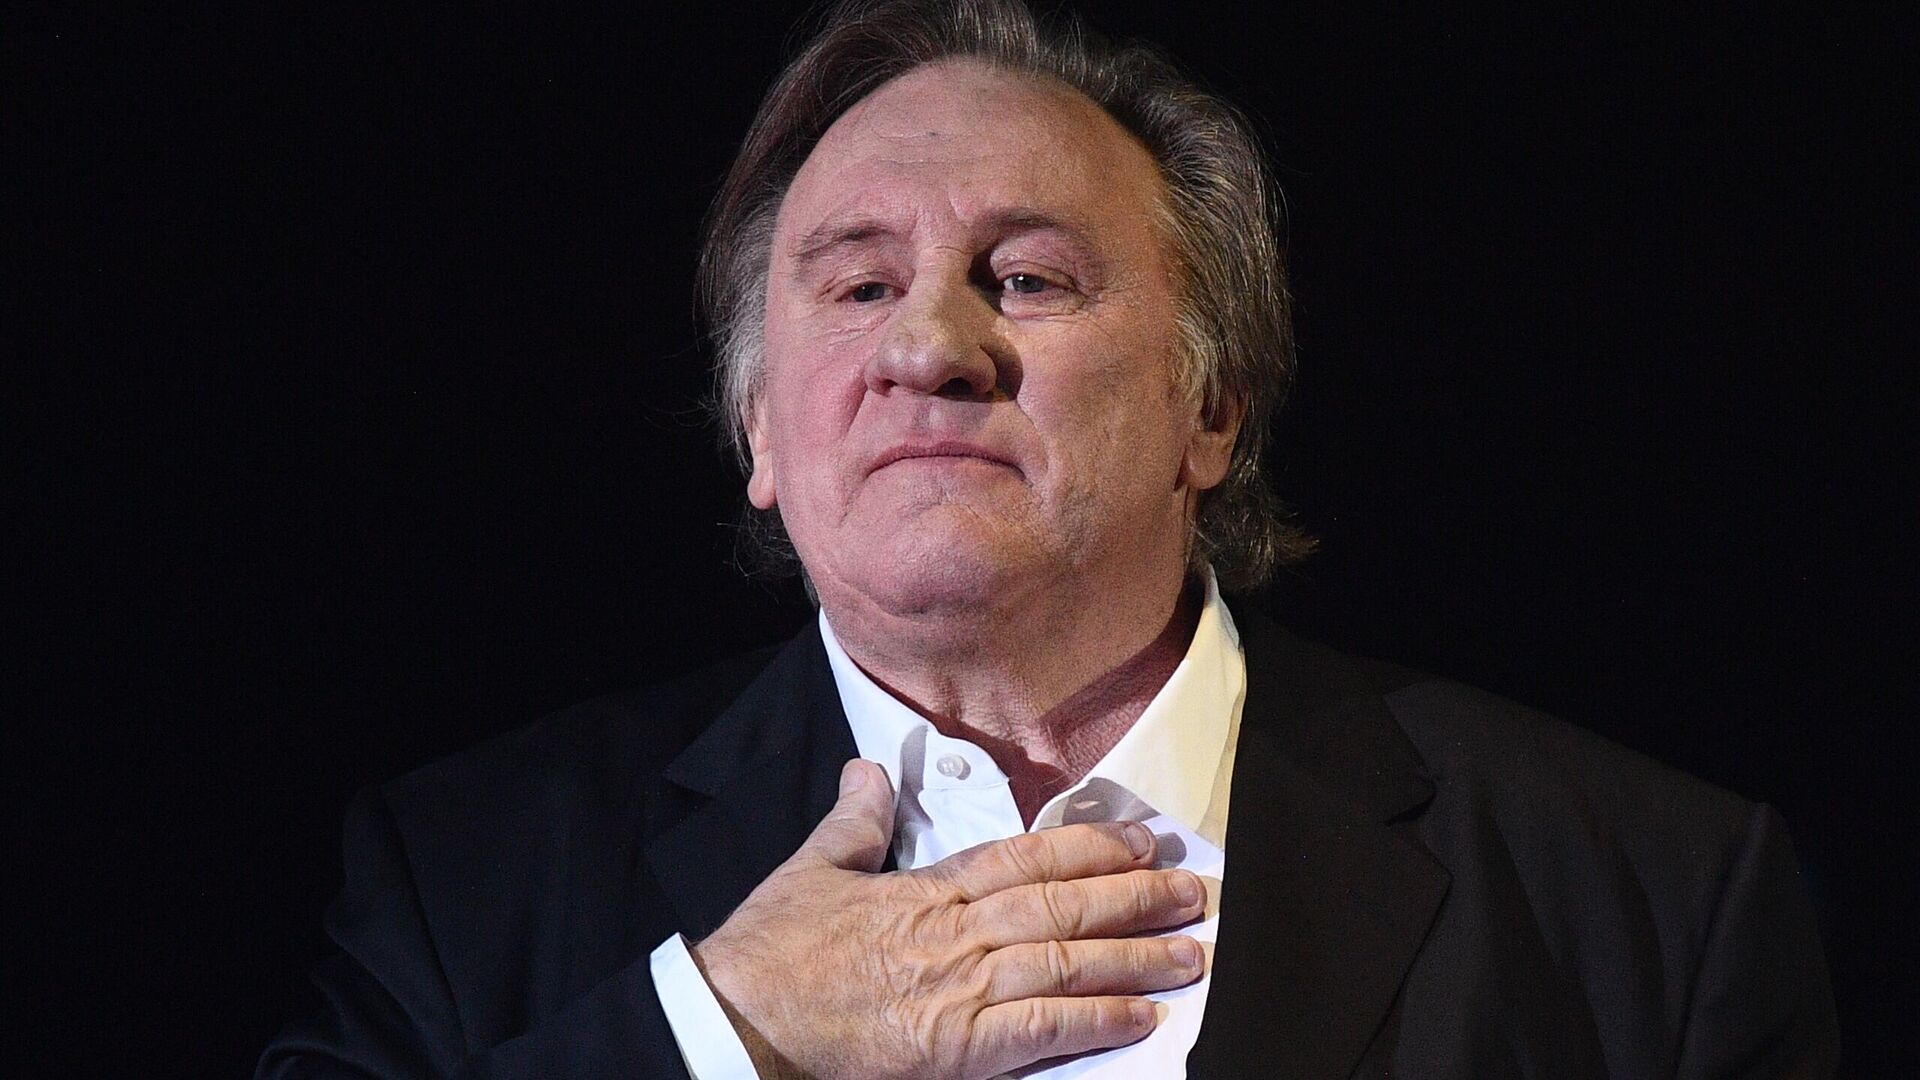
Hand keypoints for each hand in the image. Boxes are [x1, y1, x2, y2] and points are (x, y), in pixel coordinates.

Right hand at [689, 758, 1206, 1079]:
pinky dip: (1096, 1021)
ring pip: (1066, 963)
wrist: (740, 1022)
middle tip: (1192, 893)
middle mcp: (957, 933)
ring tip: (1188, 952)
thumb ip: (852, 823)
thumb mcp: (810, 870)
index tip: (1140, 842)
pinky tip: (1140, 1018)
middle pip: (1063, 906)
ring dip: (1134, 956)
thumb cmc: (771, 951)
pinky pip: (1041, 1031)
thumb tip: (868, 772)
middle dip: (1134, 897)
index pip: (1027, 857)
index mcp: (928, 890)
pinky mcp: (955, 1048)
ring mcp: (960, 990)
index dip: (1091, 848)